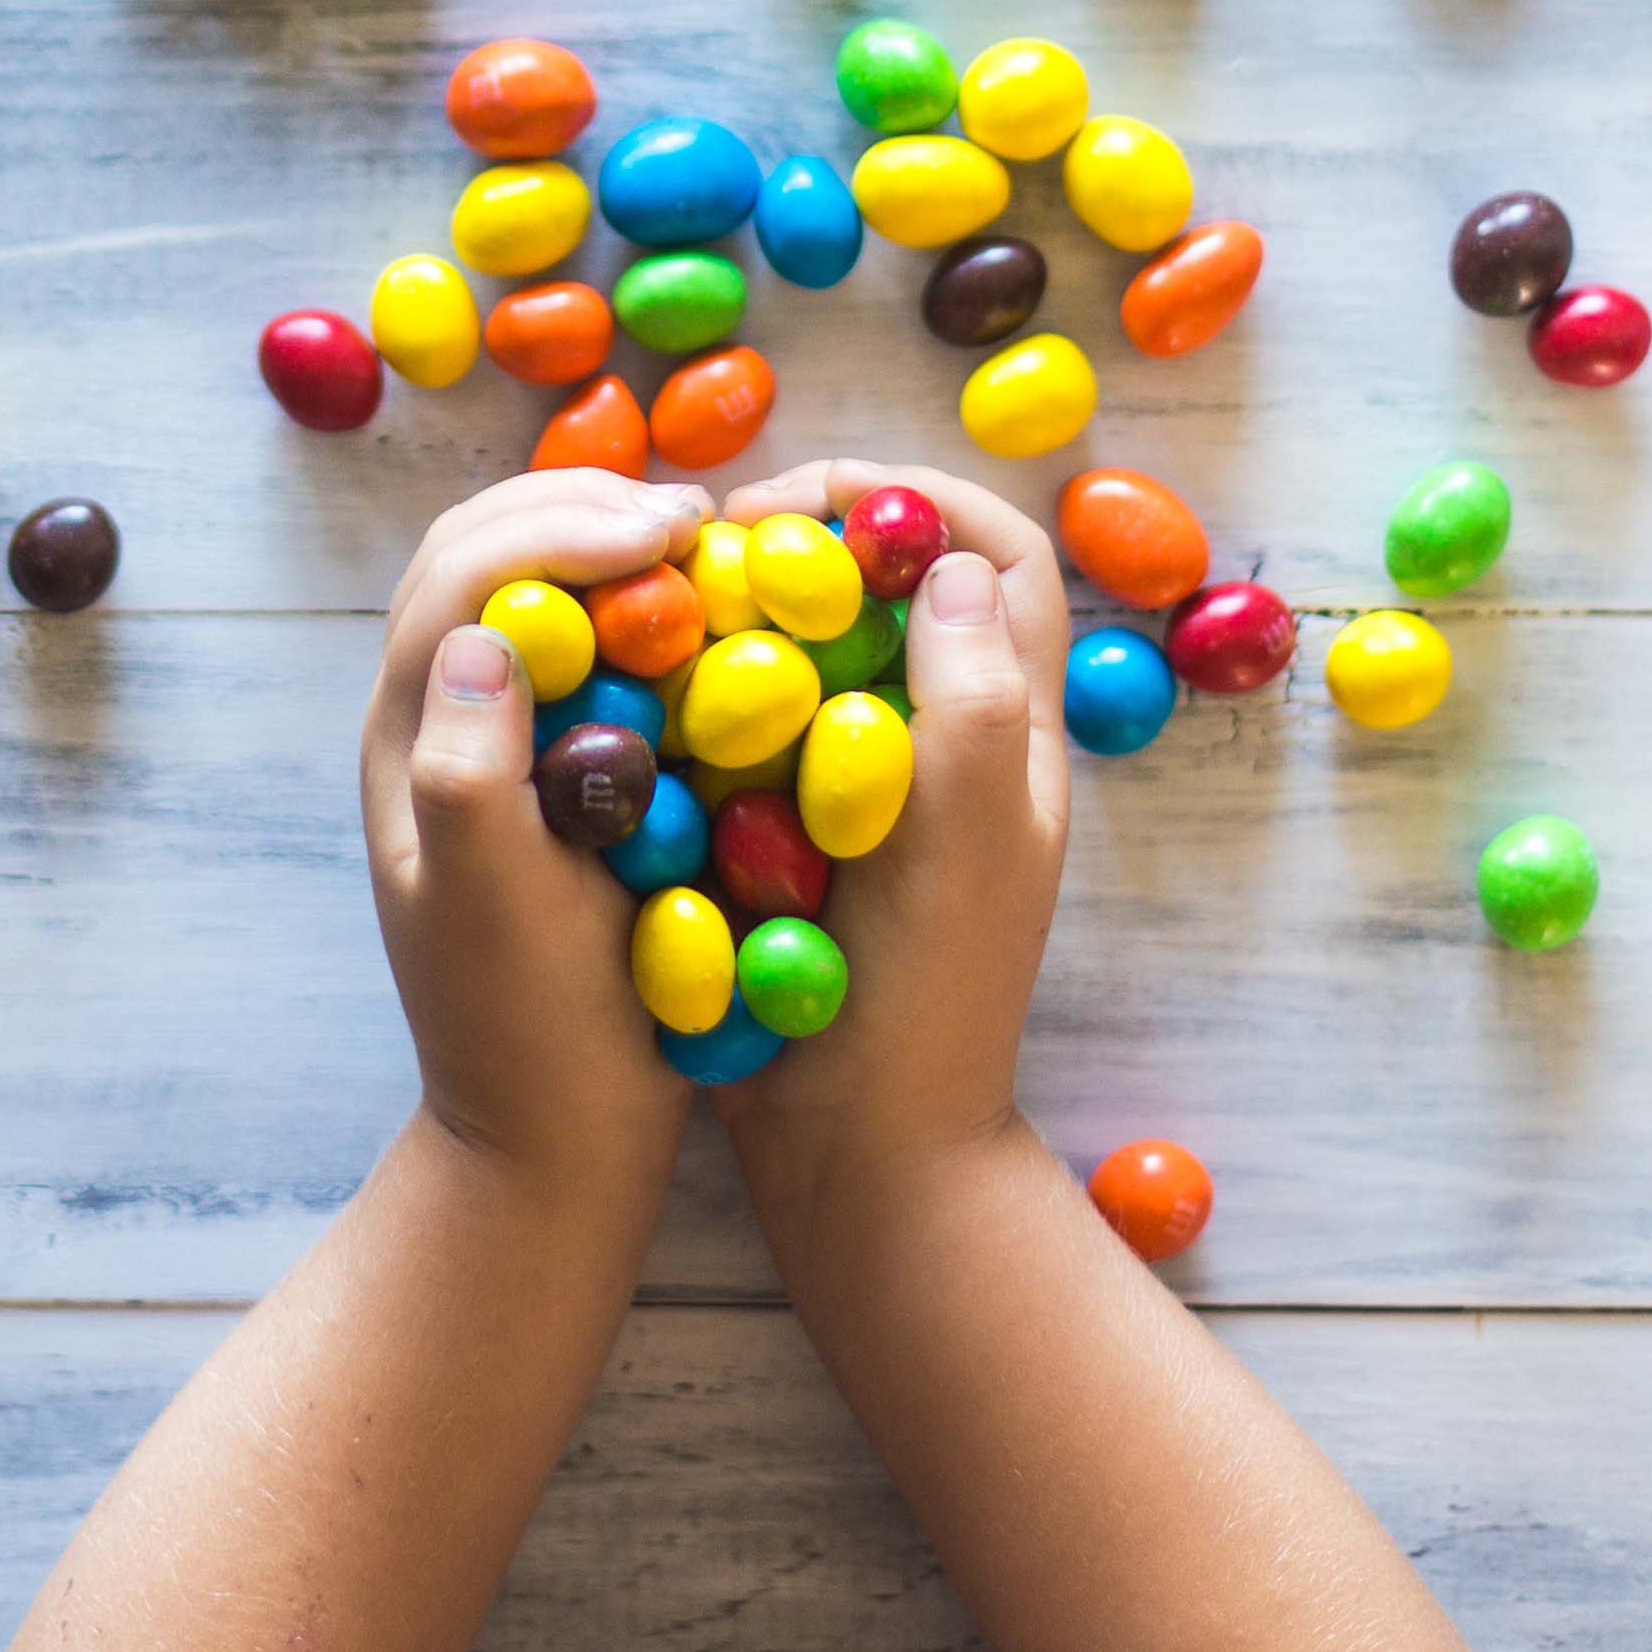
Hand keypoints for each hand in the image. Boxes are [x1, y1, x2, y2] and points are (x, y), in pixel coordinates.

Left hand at [362, 468, 713, 1195]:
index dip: (558, 528)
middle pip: (482, 552)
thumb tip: (483, 640)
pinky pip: (584, 647)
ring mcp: (493, 743)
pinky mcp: (554, 774)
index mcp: (411, 742)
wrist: (552, 1142)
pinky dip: (640, 605)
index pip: (462, 579)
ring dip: (607, 540)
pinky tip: (713, 614)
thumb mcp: (495, 913)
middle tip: (693, 515)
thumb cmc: (530, 1032)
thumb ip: (470, 778)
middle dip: (581, 505)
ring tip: (706, 543)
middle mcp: (437, 723)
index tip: (668, 531)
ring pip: (531, 587)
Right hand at [698, 457, 1073, 1234]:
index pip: (999, 557)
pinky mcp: (797, 837)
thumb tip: (951, 566)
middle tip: (713, 539)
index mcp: (1011, 734)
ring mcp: (869, 792)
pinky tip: (640, 692)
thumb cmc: (929, 1002)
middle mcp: (946, 745)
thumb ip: (972, 704)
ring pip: (817, 649)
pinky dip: (706, 693)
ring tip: (669, 599)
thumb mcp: (968, 845)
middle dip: (811, 537)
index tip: (811, 496)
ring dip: (748, 609)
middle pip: (897, 584)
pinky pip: (756, 728)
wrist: (865, 1155)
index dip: (918, 500)